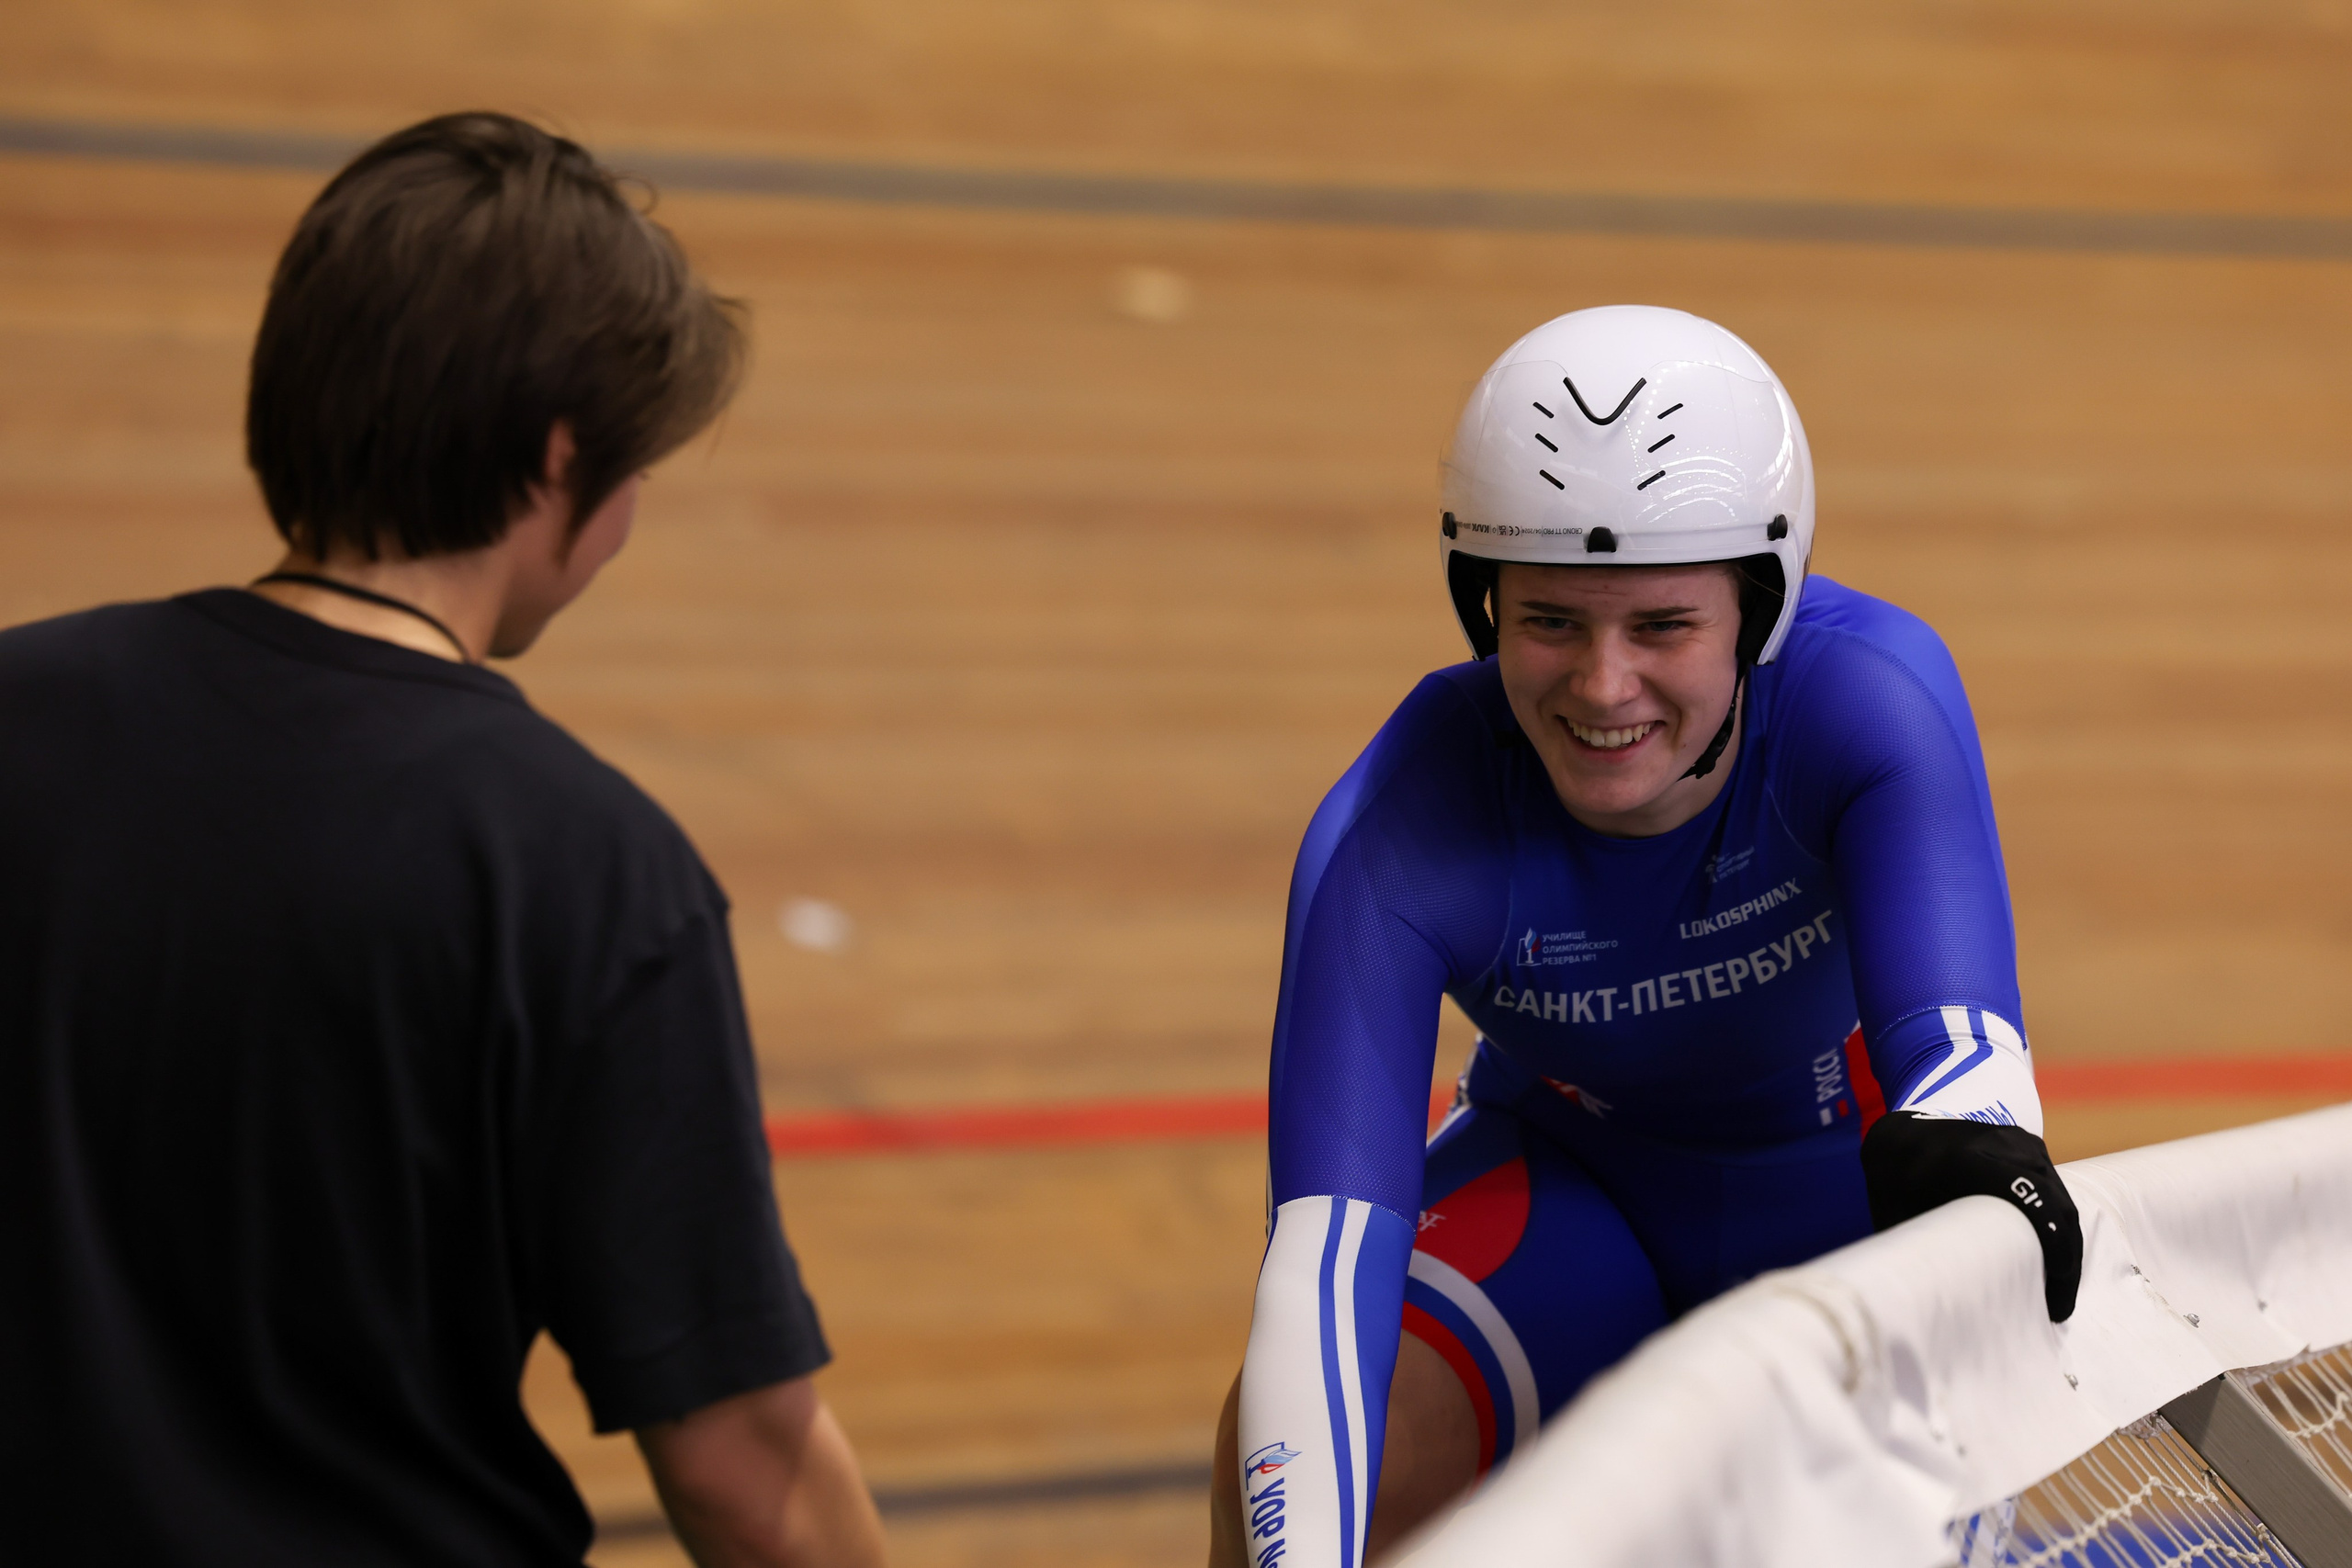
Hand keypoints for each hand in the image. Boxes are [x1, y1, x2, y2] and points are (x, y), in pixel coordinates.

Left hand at [1860, 1111, 2081, 1321]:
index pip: (2026, 1195)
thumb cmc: (1894, 1177)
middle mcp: (2001, 1145)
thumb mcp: (1896, 1210)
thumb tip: (1941, 1304)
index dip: (2051, 1241)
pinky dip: (2058, 1226)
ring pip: (2061, 1200)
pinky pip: (2055, 1191)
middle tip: (2058, 1308)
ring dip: (2066, 1245)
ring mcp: (2022, 1143)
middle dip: (2067, 1260)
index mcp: (1963, 1158)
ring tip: (2055, 1292)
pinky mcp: (2032, 1148)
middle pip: (2055, 1204)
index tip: (2054, 1288)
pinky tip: (2051, 1261)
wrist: (1903, 1132)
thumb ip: (1922, 1249)